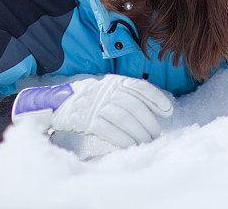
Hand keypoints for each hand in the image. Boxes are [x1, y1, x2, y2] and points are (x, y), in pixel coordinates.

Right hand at [11, 74, 173, 147]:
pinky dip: (124, 139)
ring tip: (147, 142)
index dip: (157, 99)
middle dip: (149, 123)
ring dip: (139, 133)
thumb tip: (162, 110)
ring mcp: (96, 104)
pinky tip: (132, 145)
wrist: (58, 104)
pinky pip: (109, 130)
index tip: (168, 112)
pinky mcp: (86, 120)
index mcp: (115, 81)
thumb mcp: (110, 90)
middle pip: (135, 106)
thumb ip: (131, 96)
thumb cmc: (91, 99)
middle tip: (156, 135)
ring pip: (125, 119)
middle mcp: (107, 90)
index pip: (140, 87)